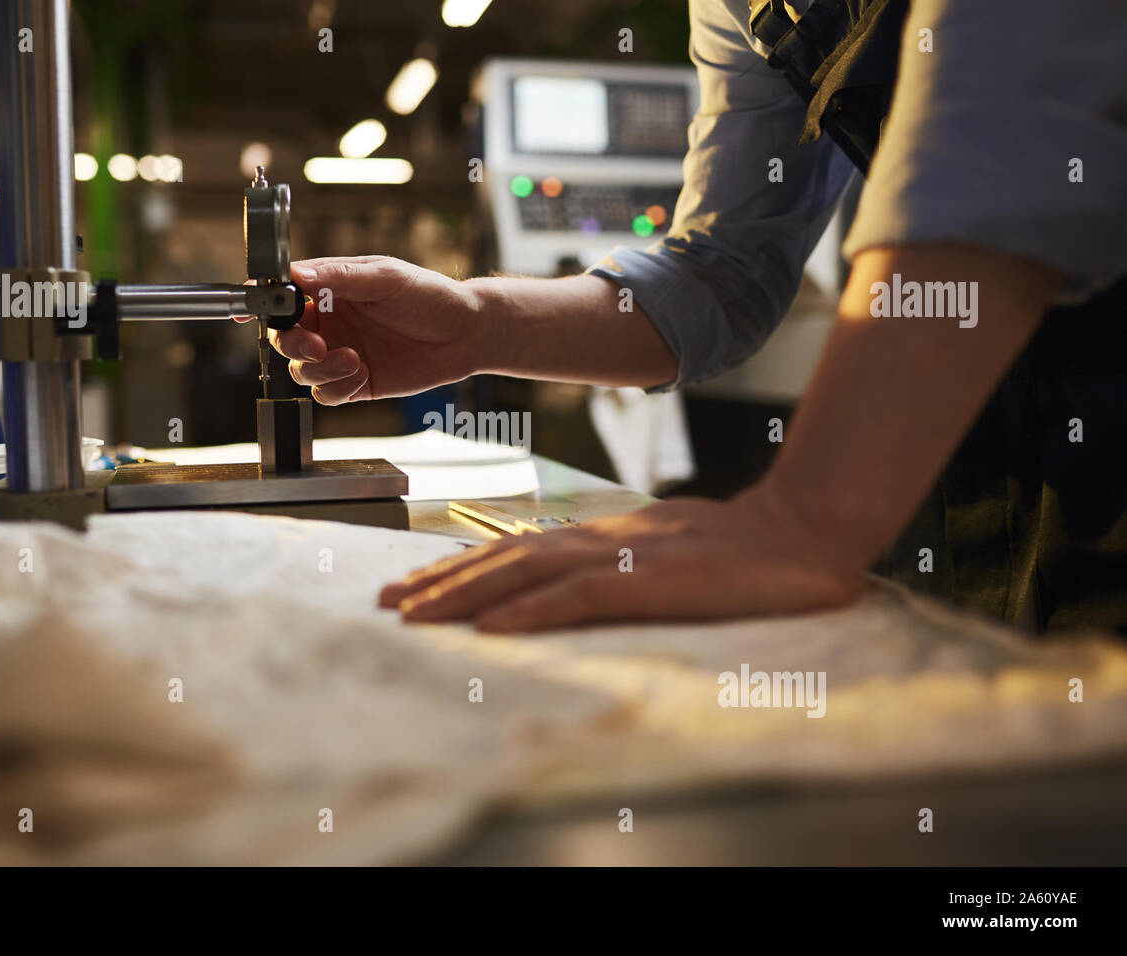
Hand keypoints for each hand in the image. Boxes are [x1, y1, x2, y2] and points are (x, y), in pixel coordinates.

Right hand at [238, 256, 483, 404]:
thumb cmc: (429, 296)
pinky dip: (336, 388)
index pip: (283, 297)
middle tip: (318, 344)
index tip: (251, 311)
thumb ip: (340, 276)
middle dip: (292, 344)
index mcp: (329, 291)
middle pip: (283, 339)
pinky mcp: (355, 383)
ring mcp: (339, 355)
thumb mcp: (385, 277)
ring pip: (301, 370)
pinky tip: (362, 374)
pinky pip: (326, 395)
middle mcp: (329, 324)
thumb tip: (296, 273)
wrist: (465, 334)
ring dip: (320, 369)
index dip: (263, 304)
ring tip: (353, 360)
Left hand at [378, 484, 865, 631]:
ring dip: (464, 594)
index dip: (457, 569)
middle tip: (384, 602)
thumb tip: (562, 584)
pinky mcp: (653, 580)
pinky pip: (580, 596)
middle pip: (501, 557)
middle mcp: (598, 540)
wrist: (802, 531)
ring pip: (525, 572)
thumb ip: (611, 565)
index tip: (410, 589)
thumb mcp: (660, 554)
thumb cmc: (735, 549)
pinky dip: (532, 610)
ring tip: (414, 614)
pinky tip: (494, 626)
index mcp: (598, 537)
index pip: (512, 550)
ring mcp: (624, 557)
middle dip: (438, 582)